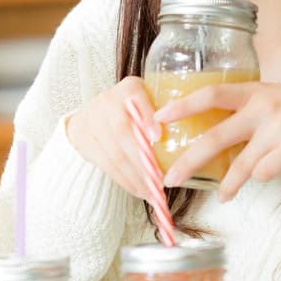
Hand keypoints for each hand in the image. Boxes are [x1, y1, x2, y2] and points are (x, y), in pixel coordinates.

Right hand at [65, 76, 168, 202]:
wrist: (92, 114)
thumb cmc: (131, 111)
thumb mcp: (149, 103)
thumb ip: (165, 114)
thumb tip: (195, 136)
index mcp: (129, 87)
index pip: (136, 98)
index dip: (146, 117)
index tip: (158, 136)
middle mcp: (108, 101)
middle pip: (123, 132)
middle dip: (143, 161)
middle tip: (161, 179)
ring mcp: (93, 121)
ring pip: (115, 154)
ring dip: (136, 177)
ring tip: (153, 192)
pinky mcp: (84, 141)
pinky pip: (107, 165)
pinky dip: (125, 181)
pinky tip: (139, 190)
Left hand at [156, 79, 280, 201]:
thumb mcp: (271, 95)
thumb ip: (244, 107)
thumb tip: (209, 127)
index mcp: (253, 90)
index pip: (210, 94)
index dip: (183, 105)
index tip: (158, 117)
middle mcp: (262, 107)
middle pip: (215, 137)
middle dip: (189, 161)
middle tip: (169, 178)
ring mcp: (278, 128)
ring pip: (242, 165)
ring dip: (228, 185)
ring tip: (221, 196)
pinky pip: (266, 172)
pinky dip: (262, 177)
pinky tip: (265, 174)